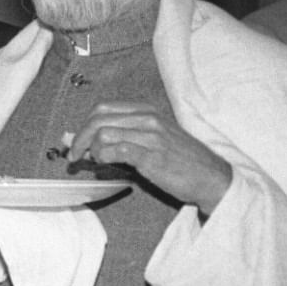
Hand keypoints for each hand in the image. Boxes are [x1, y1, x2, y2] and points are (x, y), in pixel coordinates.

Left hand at [67, 100, 231, 214]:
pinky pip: (117, 150)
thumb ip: (121, 136)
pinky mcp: (153, 156)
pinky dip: (103, 157)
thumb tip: (82, 140)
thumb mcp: (152, 139)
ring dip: (92, 150)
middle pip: (97, 119)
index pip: (102, 108)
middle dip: (79, 138)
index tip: (77, 142)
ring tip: (97, 162)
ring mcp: (151, 136)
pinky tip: (106, 164)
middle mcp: (148, 118)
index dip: (83, 125)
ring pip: (103, 133)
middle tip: (75, 156)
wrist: (211, 177)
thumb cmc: (180, 160)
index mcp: (147, 111)